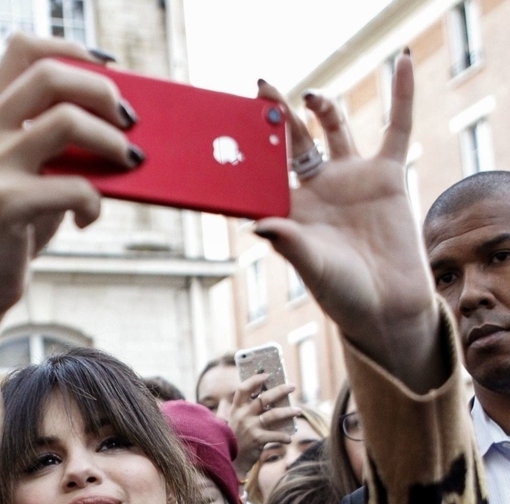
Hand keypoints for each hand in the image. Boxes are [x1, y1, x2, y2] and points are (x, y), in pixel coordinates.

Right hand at [0, 34, 139, 470]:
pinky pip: (73, 186)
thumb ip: (59, 146)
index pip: (23, 48)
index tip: (110, 70)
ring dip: (110, 142)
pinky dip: (95, 202)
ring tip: (127, 163)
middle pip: (49, 74)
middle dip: (102, 91)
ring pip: (66, 122)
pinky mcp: (6, 205)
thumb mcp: (31, 177)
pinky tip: (89, 219)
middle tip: (129, 121)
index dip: (71, 48)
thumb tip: (122, 124)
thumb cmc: (12, 231)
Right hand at [227, 373, 299, 477]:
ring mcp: (250, 427)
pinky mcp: (257, 440)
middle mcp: (243, 415)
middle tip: (292, 386)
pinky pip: (276, 435)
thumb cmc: (236, 438)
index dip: (255, 380)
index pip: (243, 389)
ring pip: (274, 414)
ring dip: (289, 412)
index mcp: (236, 409)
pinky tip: (289, 438)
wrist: (230, 461)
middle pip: (264, 398)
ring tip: (298, 410)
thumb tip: (265, 398)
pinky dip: (284, 437)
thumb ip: (245, 410)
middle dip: (280, 390)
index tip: (267, 375)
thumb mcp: (235, 421)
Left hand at [256, 52, 443, 392]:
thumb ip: (289, 243)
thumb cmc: (342, 295)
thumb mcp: (312, 269)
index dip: (251, 152)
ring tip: (306, 95)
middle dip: (276, 117)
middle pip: (293, 143)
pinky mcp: (387, 177)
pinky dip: (402, 97)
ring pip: (334, 130)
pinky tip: (403, 66)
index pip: (265, 173)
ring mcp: (352, 180)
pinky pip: (396, 129)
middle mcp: (319, 189)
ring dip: (321, 107)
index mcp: (292, 210)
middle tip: (258, 90)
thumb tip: (256, 224)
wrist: (387, 307)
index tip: (229, 131)